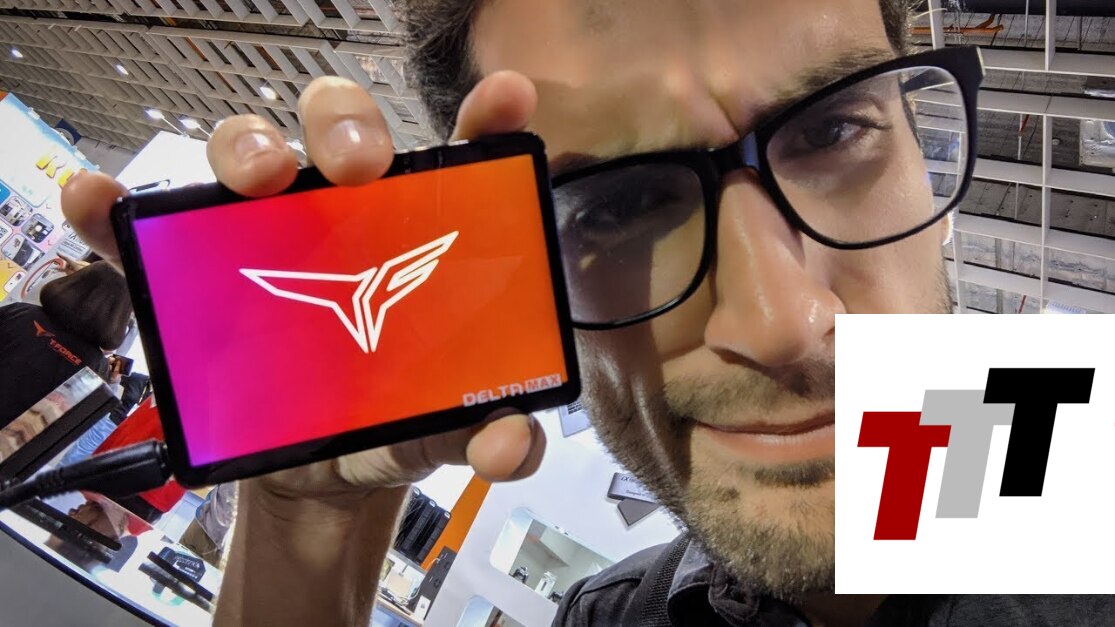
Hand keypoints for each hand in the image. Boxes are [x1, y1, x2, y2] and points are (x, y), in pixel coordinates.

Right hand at [62, 71, 545, 508]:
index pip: (456, 158)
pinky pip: (148, 231)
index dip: (481, 119)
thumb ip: (490, 432)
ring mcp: (266, 241)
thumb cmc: (391, 416)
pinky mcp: (201, 281)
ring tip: (255, 176)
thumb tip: (513, 441)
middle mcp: (343, 216)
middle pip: (340, 132)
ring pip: (247, 155)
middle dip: (348, 128)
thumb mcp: (446, 426)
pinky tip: (104, 201)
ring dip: (247, 147)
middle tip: (360, 168)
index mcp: (419, 233)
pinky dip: (119, 210)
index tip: (506, 103)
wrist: (324, 468)